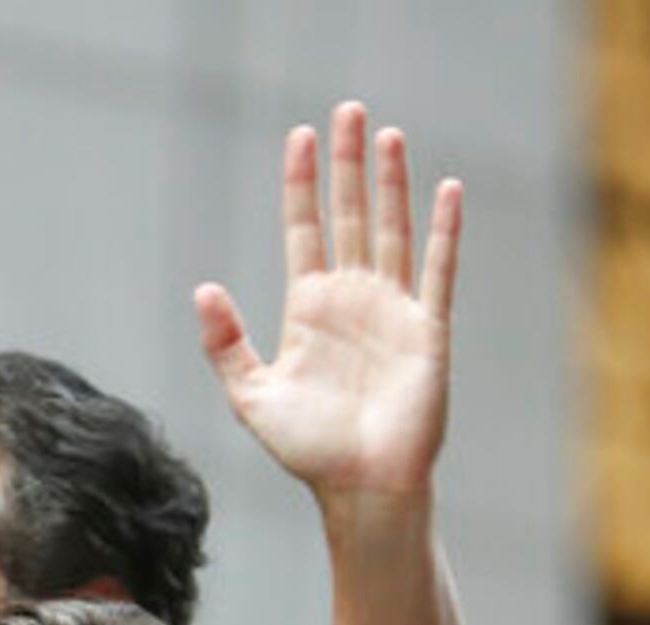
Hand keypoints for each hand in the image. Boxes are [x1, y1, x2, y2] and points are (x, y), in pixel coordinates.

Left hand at [194, 102, 462, 507]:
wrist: (361, 487)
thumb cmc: (309, 450)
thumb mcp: (252, 396)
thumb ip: (226, 344)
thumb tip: (203, 289)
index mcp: (310, 308)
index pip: (304, 229)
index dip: (302, 183)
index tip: (301, 137)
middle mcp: (352, 299)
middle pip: (348, 215)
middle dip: (347, 164)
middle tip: (347, 112)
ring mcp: (392, 310)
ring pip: (390, 230)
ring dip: (390, 183)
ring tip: (386, 135)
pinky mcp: (427, 330)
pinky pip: (438, 270)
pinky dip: (443, 231)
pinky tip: (446, 190)